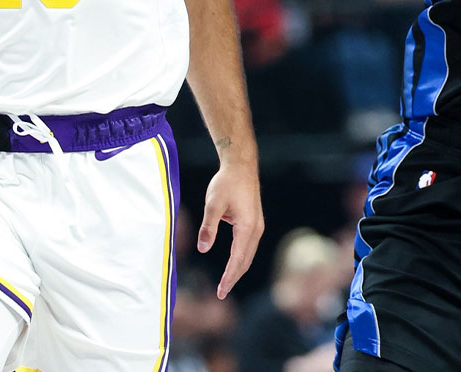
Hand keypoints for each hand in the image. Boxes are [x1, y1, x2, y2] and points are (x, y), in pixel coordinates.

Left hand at [197, 161, 262, 298]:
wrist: (241, 166)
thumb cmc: (226, 183)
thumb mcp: (213, 204)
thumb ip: (208, 227)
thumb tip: (203, 249)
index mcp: (247, 227)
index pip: (238, 259)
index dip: (229, 277)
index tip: (220, 292)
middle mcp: (256, 229)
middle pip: (245, 261)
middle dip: (233, 278)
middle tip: (221, 294)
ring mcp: (257, 226)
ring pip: (248, 255)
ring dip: (238, 270)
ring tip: (226, 283)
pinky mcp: (254, 223)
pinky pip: (249, 247)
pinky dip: (241, 259)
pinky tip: (233, 265)